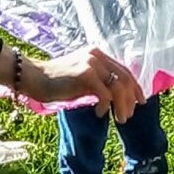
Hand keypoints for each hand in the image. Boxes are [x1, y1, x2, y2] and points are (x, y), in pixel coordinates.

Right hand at [0, 46, 144, 121]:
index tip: (140, 102)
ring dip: (122, 105)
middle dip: (131, 99)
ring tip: (120, 119)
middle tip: (129, 115)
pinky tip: (99, 113)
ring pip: (118, 86)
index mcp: (98, 55)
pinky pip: (105, 93)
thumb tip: (118, 96)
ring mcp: (91, 62)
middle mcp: (97, 55)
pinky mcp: (85, 73)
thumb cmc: (56, 82)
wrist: (34, 78)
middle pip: (124, 78)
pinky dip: (105, 106)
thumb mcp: (82, 79)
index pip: (123, 70)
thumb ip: (99, 82)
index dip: (134, 87)